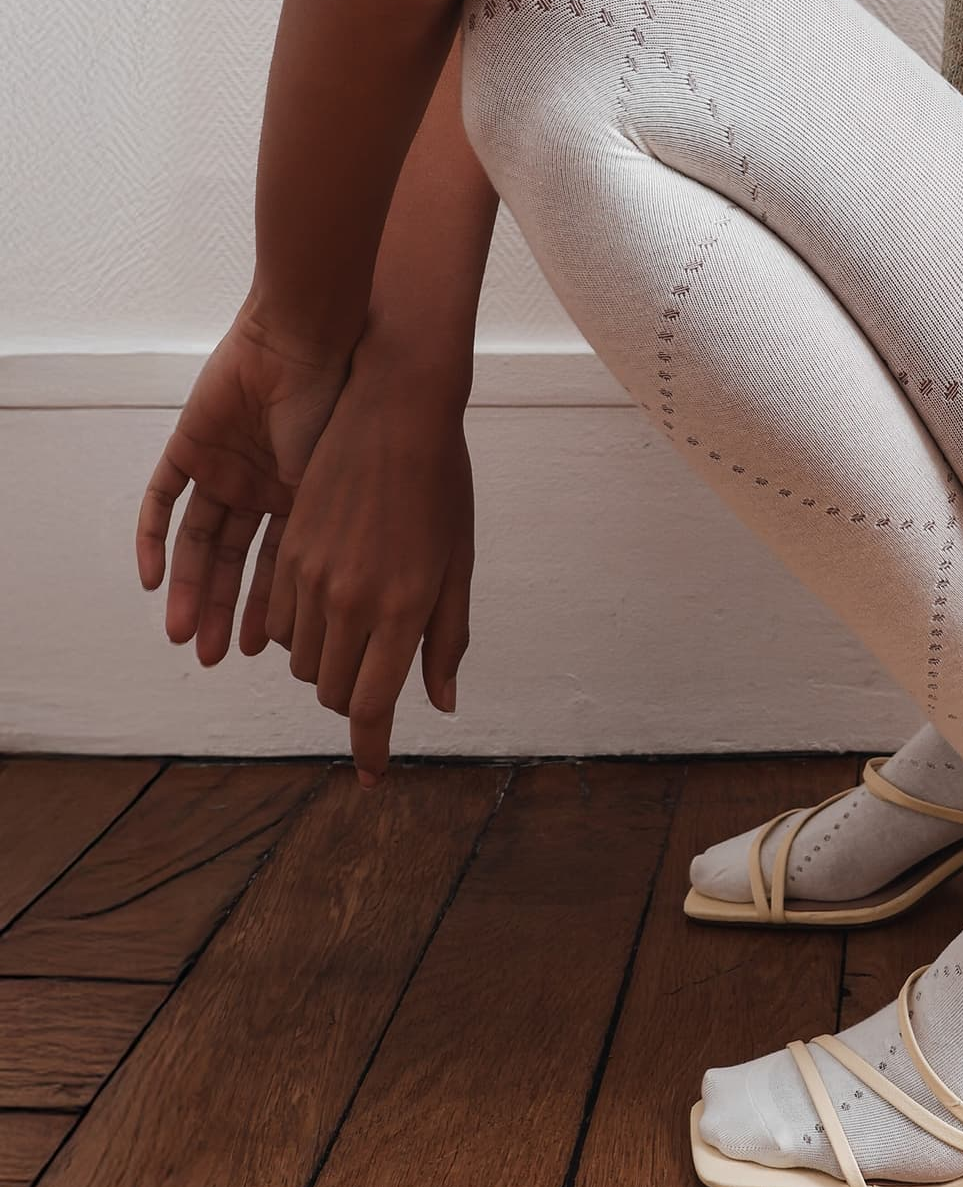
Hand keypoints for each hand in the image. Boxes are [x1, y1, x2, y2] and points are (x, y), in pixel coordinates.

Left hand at [135, 304, 353, 666]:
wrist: (310, 347)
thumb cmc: (343, 412)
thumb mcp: (344, 489)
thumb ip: (336, 541)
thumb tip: (353, 605)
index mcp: (303, 495)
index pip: (280, 564)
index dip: (271, 607)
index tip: (264, 650)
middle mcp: (261, 485)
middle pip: (234, 558)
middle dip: (225, 608)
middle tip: (213, 657)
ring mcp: (224, 466)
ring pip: (197, 540)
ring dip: (189, 587)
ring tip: (184, 635)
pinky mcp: (190, 446)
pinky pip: (161, 498)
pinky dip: (152, 539)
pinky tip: (153, 581)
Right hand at [257, 360, 474, 787]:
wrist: (395, 409)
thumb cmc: (442, 485)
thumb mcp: (458, 563)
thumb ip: (448, 637)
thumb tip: (443, 703)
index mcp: (402, 608)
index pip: (375, 706)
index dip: (373, 750)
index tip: (375, 777)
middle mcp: (351, 600)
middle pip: (335, 691)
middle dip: (356, 699)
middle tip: (378, 679)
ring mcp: (313, 577)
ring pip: (304, 661)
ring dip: (328, 664)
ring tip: (359, 633)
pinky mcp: (289, 552)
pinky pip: (279, 622)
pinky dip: (300, 632)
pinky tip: (329, 605)